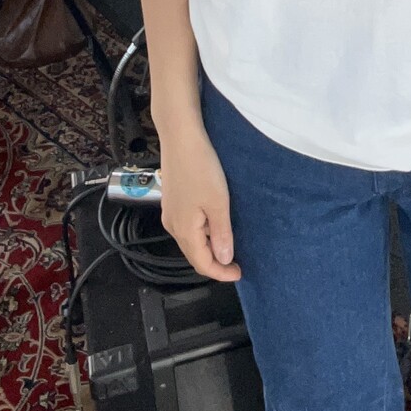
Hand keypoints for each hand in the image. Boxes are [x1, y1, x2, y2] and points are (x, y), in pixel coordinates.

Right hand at [159, 129, 241, 282]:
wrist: (181, 137)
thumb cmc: (201, 168)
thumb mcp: (218, 203)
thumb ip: (221, 234)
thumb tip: (224, 259)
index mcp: (184, 230)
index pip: (202, 263)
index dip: (220, 273)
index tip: (239, 273)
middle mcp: (173, 225)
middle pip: (194, 254)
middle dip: (214, 262)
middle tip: (237, 263)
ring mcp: (170, 212)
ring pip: (190, 240)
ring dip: (208, 247)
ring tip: (229, 245)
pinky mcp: (172, 200)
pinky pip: (187, 226)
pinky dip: (202, 233)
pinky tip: (214, 224)